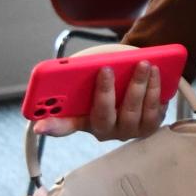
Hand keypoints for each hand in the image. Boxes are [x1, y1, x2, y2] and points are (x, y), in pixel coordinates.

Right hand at [33, 48, 166, 141]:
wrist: (139, 78)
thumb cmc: (112, 76)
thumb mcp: (93, 72)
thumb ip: (86, 73)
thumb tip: (91, 67)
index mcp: (84, 120)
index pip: (63, 126)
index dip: (51, 127)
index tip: (39, 125)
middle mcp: (105, 131)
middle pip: (103, 115)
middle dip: (104, 91)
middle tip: (106, 69)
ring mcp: (128, 131)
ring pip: (132, 112)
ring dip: (138, 86)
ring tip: (143, 64)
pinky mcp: (149, 127)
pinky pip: (153, 111)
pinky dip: (155, 90)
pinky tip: (156, 73)